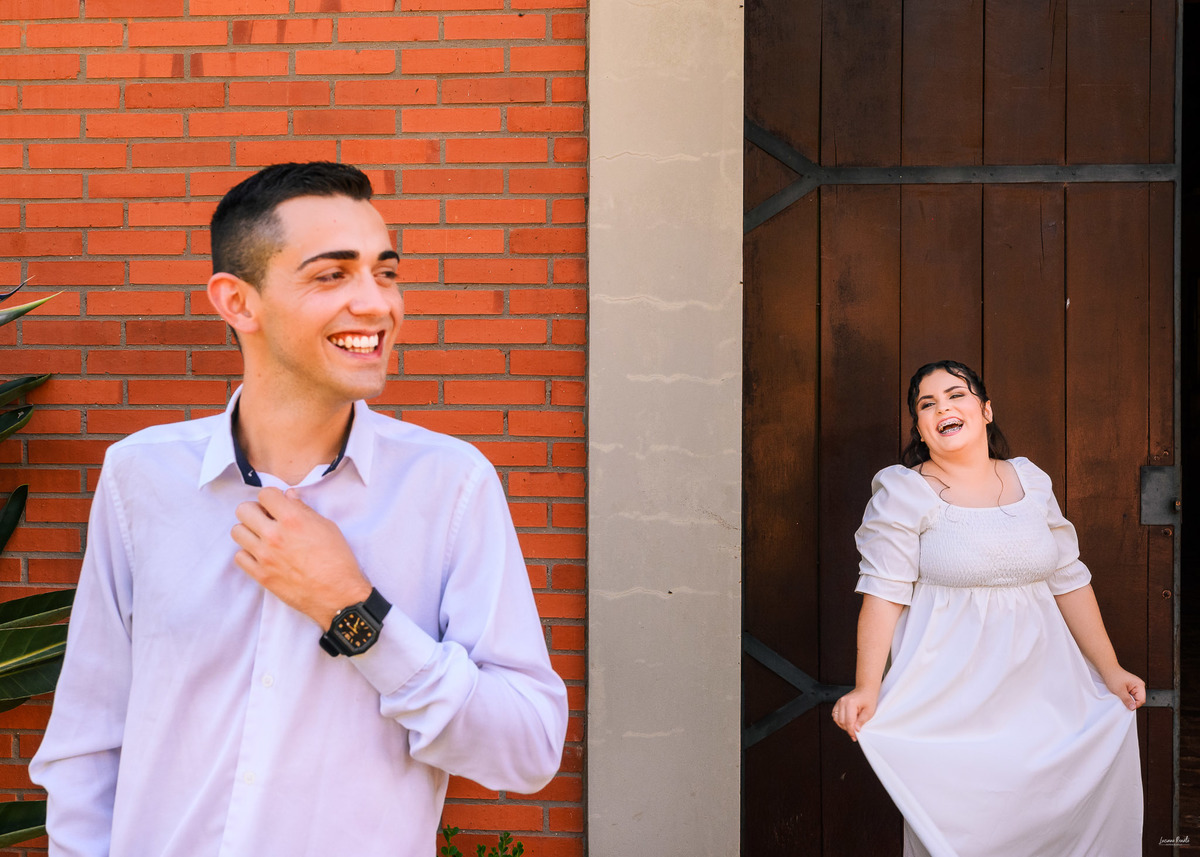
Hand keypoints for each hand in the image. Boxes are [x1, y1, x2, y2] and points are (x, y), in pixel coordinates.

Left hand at [231, 487, 371, 627]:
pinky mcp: (261, 575)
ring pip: (237, 532)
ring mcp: (264, 556)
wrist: (337, 594)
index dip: (272, 497)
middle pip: (243, 510)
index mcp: (292, 519)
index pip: (264, 494)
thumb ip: (304, 509)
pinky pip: (239, 557)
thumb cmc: (337, 559)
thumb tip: (289, 496)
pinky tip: (262, 555)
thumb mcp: (327, 527)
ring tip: (263, 537)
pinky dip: (248, 554)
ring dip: (249, 531)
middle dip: (255, 511)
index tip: (277, 504)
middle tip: (267, 518)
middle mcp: (274, 535)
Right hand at [831, 687, 878, 741]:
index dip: (851, 731)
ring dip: (843, 725)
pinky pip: (835, 715)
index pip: (848, 722)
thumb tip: (856, 730)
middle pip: (841, 721)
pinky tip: (846, 722)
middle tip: (855, 732)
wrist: (865, 689)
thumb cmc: (869, 698)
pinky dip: (839, 720)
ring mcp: (839, 702)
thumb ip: (862, 721)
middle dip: (848, 729)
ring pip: (836, 719)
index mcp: (850, 703)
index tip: (855, 737)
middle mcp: (842, 702)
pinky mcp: (838, 703)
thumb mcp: (869, 711)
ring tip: (851, 726)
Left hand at [1100, 666, 1145, 710]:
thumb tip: (1133, 708)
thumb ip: (1127, 700)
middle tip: (1122, 699)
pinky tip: (1120, 694)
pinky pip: (1130, 695)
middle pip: (1138, 700)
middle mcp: (1139, 685)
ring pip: (1134, 698)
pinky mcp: (1130, 687)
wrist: (1107, 669)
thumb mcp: (1119, 690)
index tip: (1127, 706)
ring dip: (1127, 699)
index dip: (1134, 705)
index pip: (1141, 700)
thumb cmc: (1113, 676)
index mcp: (1140, 685)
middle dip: (1130, 702)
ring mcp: (1135, 686)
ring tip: (1120, 695)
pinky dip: (1125, 696)